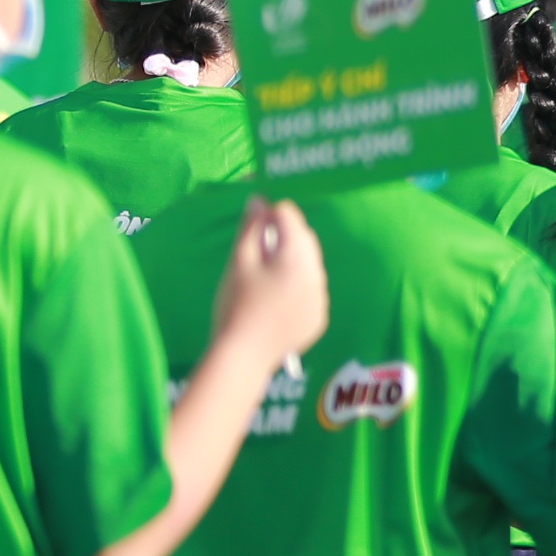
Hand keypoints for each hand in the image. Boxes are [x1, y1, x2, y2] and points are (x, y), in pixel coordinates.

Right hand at [214, 198, 330, 359]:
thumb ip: (251, 228)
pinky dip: (297, 287)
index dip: (270, 215)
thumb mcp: (239, 262)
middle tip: (258, 251)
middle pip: (304, 240)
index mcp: (296, 257)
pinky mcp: (319, 317)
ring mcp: (320, 298)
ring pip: (310, 265)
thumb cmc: (236, 305)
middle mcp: (316, 275)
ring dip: (292, 262)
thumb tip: (259, 200)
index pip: (290, 216)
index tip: (254, 226)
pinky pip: (311, 291)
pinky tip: (275, 299)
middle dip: (284, 237)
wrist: (244, 355)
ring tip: (265, 277)